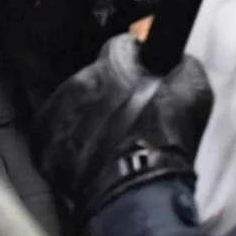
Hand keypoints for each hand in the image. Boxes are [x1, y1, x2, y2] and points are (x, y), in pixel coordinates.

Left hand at [35, 33, 212, 228]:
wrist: (136, 190)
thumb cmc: (165, 138)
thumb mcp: (193, 89)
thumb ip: (180, 64)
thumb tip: (175, 60)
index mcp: (113, 62)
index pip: (122, 45)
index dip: (137, 59)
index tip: (144, 74)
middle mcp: (78, 82)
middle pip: (94, 77)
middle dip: (110, 90)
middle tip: (130, 114)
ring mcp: (56, 116)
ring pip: (72, 105)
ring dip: (88, 115)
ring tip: (110, 138)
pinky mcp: (42, 148)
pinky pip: (57, 136)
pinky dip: (71, 143)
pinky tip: (93, 155)